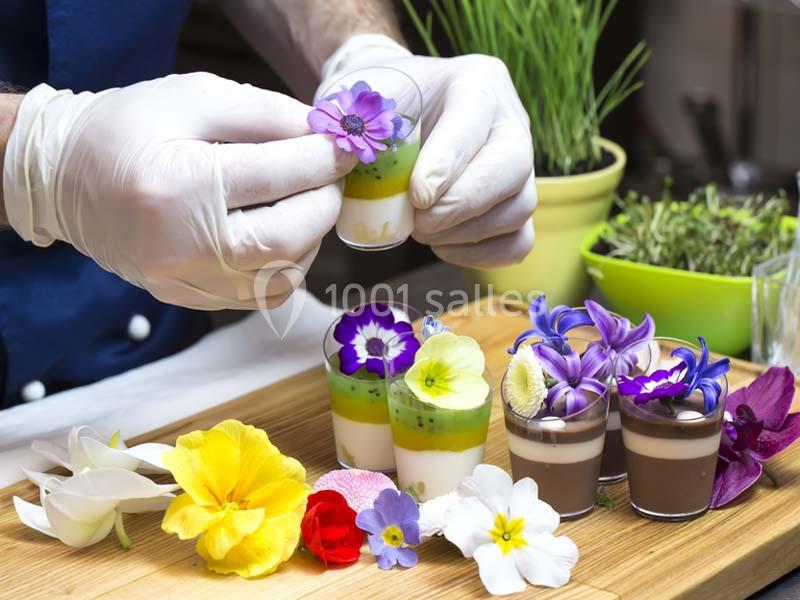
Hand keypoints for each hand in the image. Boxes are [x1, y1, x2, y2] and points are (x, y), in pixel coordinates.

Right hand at [3, 73, 355, 308]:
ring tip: (306, 203)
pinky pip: (261, 295)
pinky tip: (284, 236)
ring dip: (312, 238)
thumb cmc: (127, 128)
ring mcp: (185, 281)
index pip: (280, 175)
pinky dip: (288, 266)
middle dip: (325, 202)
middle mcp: (184, 246)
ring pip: (283, 276)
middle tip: (332, 176)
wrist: (63, 178)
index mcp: (181, 185)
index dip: (325, 159)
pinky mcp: (187, 298)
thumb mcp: (193, 98)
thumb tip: (322, 135)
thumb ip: (265, 115)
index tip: (346, 146)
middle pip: (290, 236)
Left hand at [321, 40, 534, 267]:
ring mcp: (523, 166)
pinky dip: (480, 255)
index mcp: (477, 81)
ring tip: (421, 230)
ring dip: (464, 233)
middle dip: (460, 205)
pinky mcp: (517, 204)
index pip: (475, 121)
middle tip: (417, 222)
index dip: (447, 165)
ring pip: (518, 209)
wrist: (401, 112)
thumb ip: (352, 122)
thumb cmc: (382, 106)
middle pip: (512, 167)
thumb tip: (336, 154)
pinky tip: (442, 244)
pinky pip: (519, 242)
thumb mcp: (363, 98)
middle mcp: (511, 121)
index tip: (415, 197)